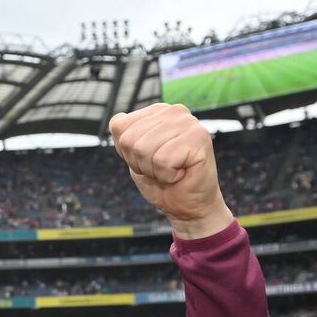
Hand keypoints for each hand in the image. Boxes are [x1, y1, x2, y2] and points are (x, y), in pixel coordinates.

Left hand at [109, 104, 232, 239]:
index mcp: (156, 111)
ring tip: (171, 170)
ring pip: (143, 150)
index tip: (147, 160)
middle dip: (139, 163)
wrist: (188, 206)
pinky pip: (162, 160)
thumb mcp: (134, 157)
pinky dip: (167, 175)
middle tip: (160, 168)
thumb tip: (117, 119)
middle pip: (129, 139)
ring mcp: (188, 122)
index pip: (118, 126)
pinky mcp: (199, 137)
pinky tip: (181, 173)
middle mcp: (174, 111)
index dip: (126, 152)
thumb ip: (124, 137)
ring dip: (153, 170)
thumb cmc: (161, 182)